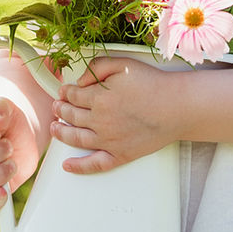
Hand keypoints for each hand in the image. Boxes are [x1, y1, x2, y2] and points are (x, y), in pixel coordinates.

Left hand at [51, 57, 177, 174]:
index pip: (72, 95)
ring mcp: (109, 141)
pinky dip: (79, 167)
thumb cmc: (153, 84)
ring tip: (55, 128)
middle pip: (71, 116)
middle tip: (57, 107)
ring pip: (76, 138)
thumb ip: (97, 67)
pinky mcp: (120, 155)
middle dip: (61, 110)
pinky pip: (95, 165)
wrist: (177, 107)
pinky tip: (68, 165)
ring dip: (61, 133)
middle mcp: (100, 122)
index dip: (65, 92)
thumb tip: (79, 81)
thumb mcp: (123, 64)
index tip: (64, 91)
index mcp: (99, 99)